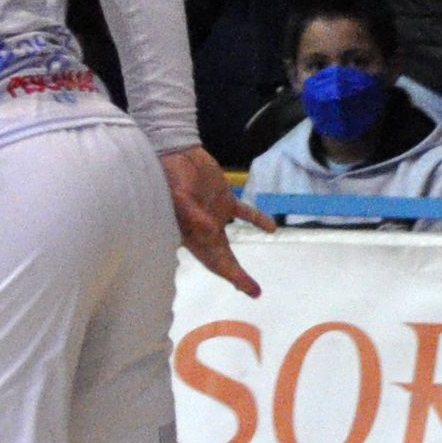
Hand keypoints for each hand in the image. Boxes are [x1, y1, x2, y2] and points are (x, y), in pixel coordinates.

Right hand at [160, 144, 267, 298]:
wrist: (176, 151)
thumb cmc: (169, 175)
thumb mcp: (177, 194)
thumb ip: (191, 213)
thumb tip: (211, 230)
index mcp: (191, 233)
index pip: (213, 260)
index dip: (231, 275)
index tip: (246, 288)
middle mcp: (203, 230)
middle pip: (221, 259)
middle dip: (236, 276)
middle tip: (253, 292)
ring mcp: (214, 215)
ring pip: (228, 243)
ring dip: (237, 261)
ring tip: (249, 281)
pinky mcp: (224, 199)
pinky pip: (242, 213)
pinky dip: (256, 219)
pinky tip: (271, 228)